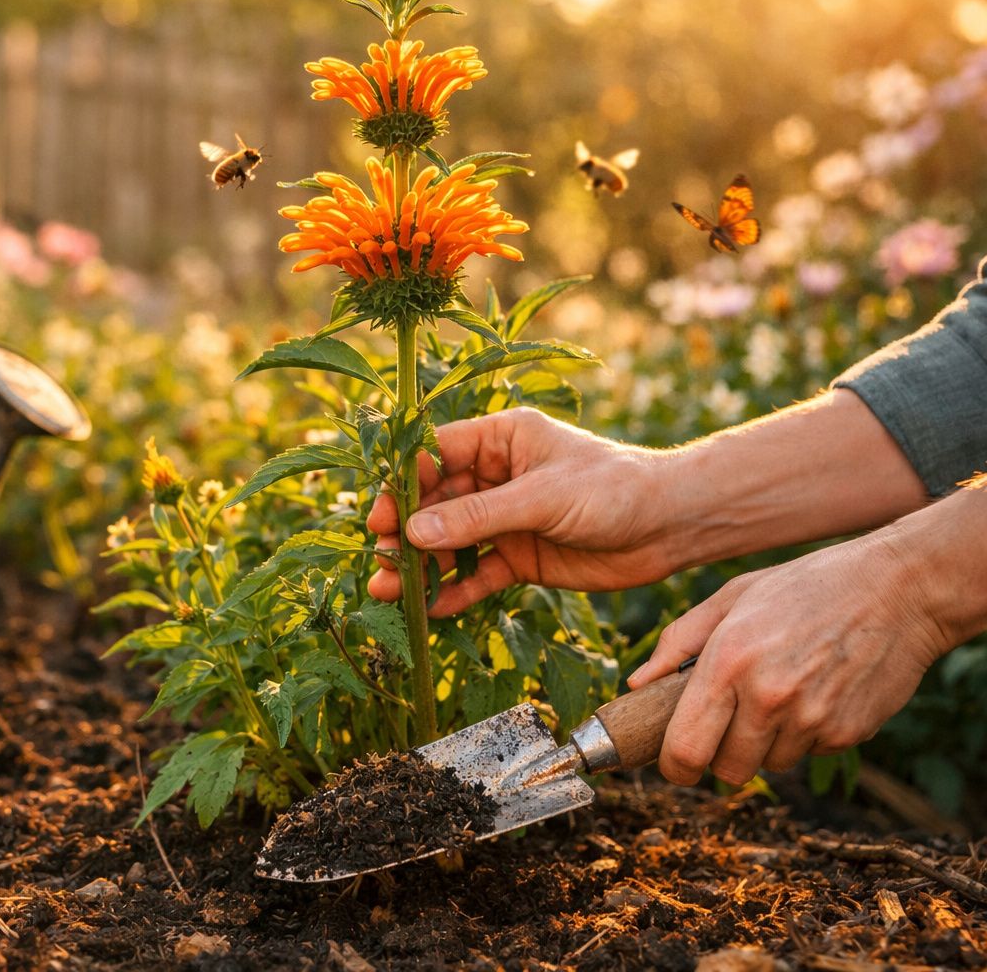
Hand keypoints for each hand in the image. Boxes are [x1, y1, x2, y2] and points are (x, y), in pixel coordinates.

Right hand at [366, 408, 681, 616]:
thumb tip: (413, 534)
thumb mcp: (542, 497)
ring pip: (449, 543)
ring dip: (419, 566)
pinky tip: (431, 610)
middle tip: (378, 560)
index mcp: (500, 439)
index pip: (434, 456)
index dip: (402, 485)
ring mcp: (505, 519)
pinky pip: (476, 575)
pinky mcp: (519, 558)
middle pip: (434, 504)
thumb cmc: (614, 489)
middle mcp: (495, 477)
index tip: (379, 516)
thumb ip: (477, 517)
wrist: (672, 527)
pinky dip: (453, 591)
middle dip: (403, 533)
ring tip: (388, 592)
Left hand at [630, 534, 950, 786]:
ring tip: (780, 692)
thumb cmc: (805, 587)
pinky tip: (817, 691)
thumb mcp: (732, 598)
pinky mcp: (849, 733)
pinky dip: (805, 734)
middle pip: (726, 770)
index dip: (674, 767)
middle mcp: (768, 697)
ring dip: (765, 743)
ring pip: (769, 765)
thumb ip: (678, 642)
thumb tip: (638, 684)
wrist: (899, 589)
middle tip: (727, 724)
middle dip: (719, 755)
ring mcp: (812, 719)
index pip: (686, 749)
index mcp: (728, 663)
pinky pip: (809, 753)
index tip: (675, 763)